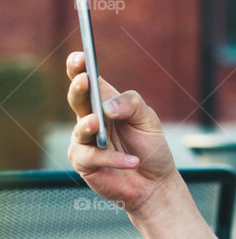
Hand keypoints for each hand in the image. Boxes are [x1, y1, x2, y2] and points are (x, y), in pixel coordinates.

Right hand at [66, 52, 177, 216]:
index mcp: (105, 102)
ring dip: (88, 125)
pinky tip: (132, 161)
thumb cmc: (150, 147)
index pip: (88, 79)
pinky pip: (92, 157)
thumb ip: (131, 105)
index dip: (80, 67)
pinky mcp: (84, 163)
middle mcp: (90, 118)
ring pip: (79, 129)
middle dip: (78, 88)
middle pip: (77, 99)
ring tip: (97, 122)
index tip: (81, 56)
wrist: (155, 182)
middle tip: (84, 80)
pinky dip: (113, 159)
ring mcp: (84, 141)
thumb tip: (107, 106)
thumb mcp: (149, 120)